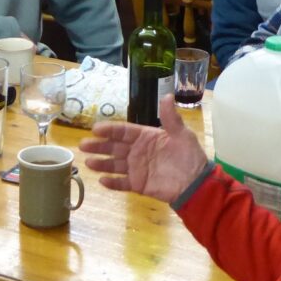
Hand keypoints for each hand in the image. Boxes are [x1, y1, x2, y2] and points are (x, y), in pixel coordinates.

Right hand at [80, 95, 207, 203]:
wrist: (196, 182)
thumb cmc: (189, 156)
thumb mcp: (181, 134)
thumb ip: (170, 118)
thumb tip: (167, 95)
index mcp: (146, 137)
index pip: (124, 131)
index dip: (110, 130)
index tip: (96, 129)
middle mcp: (138, 151)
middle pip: (115, 147)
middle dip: (99, 146)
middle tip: (83, 145)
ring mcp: (137, 168)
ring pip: (115, 165)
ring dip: (101, 163)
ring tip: (88, 163)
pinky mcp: (139, 184)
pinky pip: (122, 183)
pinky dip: (113, 183)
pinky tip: (102, 181)